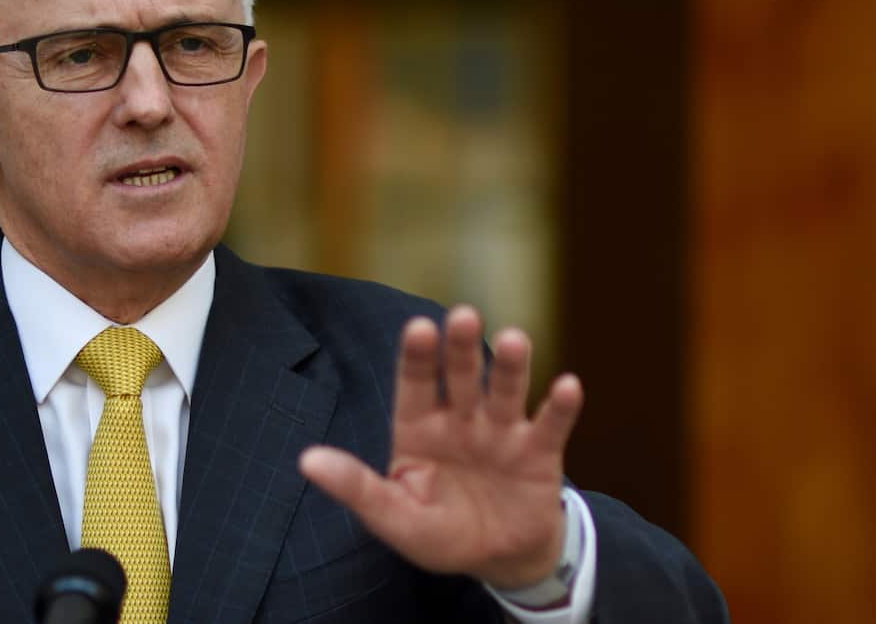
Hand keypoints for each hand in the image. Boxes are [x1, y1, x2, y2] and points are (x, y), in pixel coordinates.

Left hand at [298, 305, 583, 588]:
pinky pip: (551, 426)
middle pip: (462, 376)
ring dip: (512, 366)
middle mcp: (461, 420)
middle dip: (462, 347)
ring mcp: (501, 432)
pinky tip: (568, 385)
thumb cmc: (439, 532)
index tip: (419, 327)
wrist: (499, 559)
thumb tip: (307, 460)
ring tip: (516, 339)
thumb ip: (356, 486)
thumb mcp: (393, 515)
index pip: (416, 385)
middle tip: (464, 315)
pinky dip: (560, 406)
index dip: (418, 357)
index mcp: (419, 428)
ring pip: (505, 391)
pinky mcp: (540, 453)